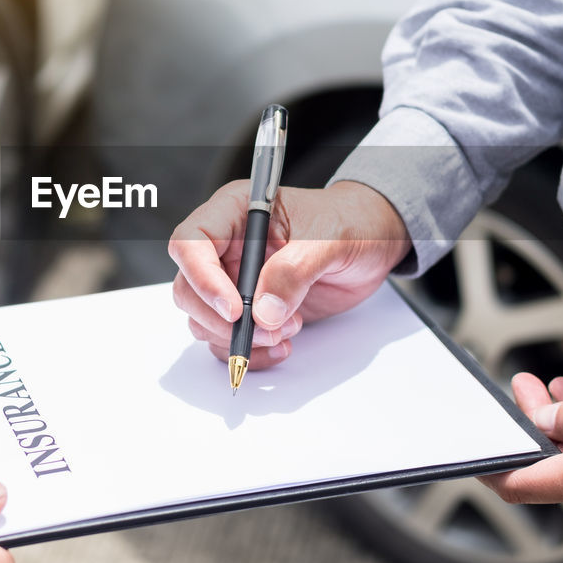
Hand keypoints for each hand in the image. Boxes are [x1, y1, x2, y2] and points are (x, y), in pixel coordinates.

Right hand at [168, 180, 409, 368]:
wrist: (373, 243)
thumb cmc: (352, 223)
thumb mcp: (333, 238)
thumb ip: (296, 270)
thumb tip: (264, 311)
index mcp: (236, 211)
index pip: (191, 242)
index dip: (202, 278)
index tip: (236, 309)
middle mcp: (227, 245)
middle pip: (188, 287)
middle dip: (221, 318)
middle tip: (268, 329)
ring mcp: (235, 279)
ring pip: (203, 319)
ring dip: (239, 337)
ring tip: (287, 330)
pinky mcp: (249, 309)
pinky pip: (228, 339)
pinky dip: (251, 351)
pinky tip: (283, 345)